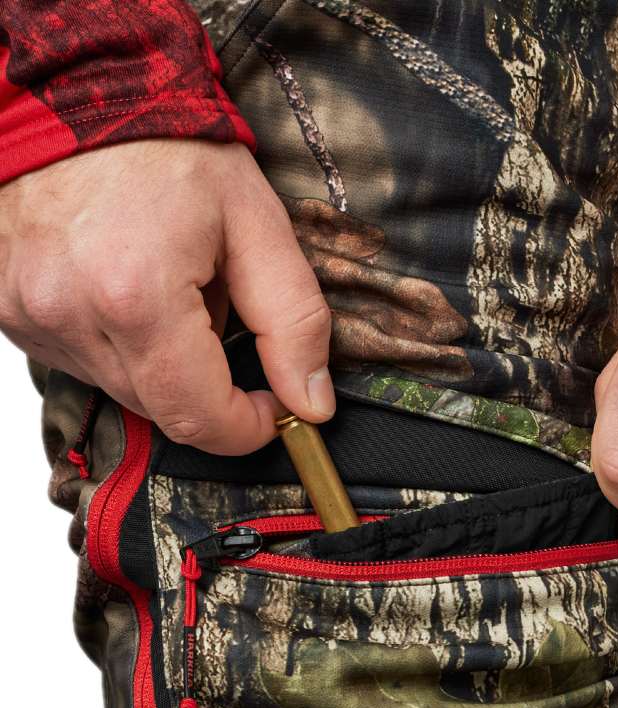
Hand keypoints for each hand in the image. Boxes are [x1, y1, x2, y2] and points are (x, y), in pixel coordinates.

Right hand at [0, 140, 333, 453]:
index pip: (199, 417)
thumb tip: (311, 404)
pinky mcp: (10, 312)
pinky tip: (122, 286)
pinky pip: (81, 362)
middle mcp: (70, 313)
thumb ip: (293, 323)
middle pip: (162, 410)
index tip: (272, 407)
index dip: (247, 428)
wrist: (76, 94)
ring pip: (122, 391)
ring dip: (160, 361)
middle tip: (217, 311)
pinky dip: (116, 344)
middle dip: (206, 384)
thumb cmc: (167, 147)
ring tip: (164, 284)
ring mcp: (30, 314)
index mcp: (136, 296)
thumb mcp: (256, 225)